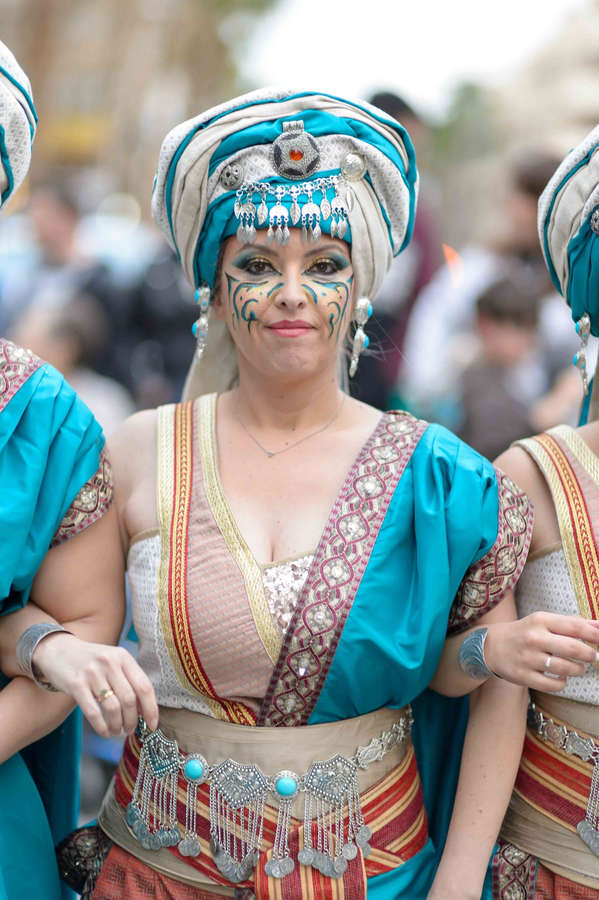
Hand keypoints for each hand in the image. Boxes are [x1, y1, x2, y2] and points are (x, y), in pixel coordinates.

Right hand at [33, 632, 158, 736]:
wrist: (58, 651)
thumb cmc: (91, 662)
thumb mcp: (112, 662)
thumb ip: (128, 680)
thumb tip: (143, 710)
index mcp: (123, 657)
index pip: (144, 686)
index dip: (151, 709)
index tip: (152, 725)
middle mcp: (110, 663)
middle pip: (129, 699)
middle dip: (133, 720)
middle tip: (130, 730)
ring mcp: (92, 673)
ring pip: (113, 708)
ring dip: (118, 725)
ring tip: (117, 731)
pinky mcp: (76, 684)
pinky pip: (93, 712)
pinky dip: (102, 727)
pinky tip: (104, 732)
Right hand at [484, 612, 598, 690]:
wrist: (490, 646)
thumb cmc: (524, 632)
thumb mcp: (543, 621)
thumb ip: (571, 623)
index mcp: (540, 620)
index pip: (575, 626)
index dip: (594, 634)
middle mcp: (534, 638)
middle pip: (573, 648)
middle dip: (590, 654)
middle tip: (594, 656)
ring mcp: (528, 658)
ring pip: (565, 669)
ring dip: (578, 669)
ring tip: (578, 667)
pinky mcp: (523, 676)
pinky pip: (553, 685)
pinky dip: (562, 683)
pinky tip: (561, 677)